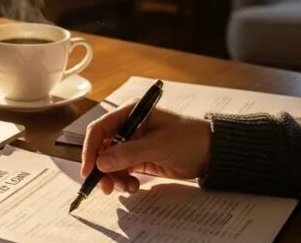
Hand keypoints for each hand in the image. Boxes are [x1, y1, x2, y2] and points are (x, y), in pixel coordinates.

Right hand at [80, 98, 210, 194]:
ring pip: (111, 162)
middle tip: (105, 186)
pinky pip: (123, 170)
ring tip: (126, 188)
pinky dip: (124, 180)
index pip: (101, 128)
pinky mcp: (141, 158)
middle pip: (103, 147)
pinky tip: (133, 187)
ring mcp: (135, 143)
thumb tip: (101, 162)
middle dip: (102, 167)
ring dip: (114, 177)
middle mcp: (130, 126)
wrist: (211, 153)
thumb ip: (128, 154)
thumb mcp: (157, 146)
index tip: (89, 168)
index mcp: (131, 112)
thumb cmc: (188, 138)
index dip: (91, 148)